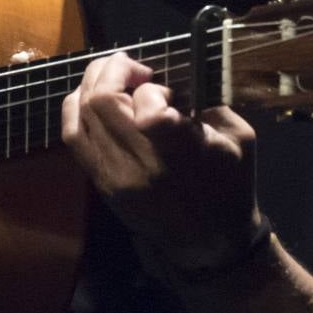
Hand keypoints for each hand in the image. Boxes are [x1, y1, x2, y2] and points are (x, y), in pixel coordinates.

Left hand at [60, 51, 261, 270]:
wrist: (208, 244)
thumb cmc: (230, 185)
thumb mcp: (240, 138)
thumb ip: (208, 100)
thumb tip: (172, 77)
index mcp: (181, 155)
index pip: (148, 109)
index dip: (151, 89)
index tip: (164, 91)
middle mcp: (140, 166)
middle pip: (102, 101)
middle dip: (113, 69)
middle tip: (134, 68)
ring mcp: (114, 176)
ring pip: (81, 114)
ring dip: (93, 83)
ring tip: (113, 76)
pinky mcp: (101, 183)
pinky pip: (72, 136)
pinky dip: (76, 107)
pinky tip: (92, 97)